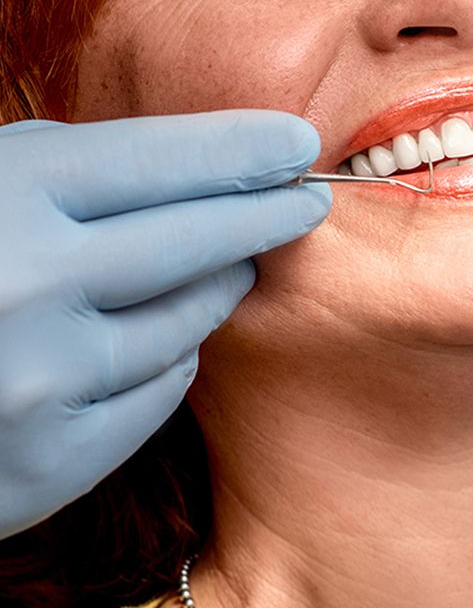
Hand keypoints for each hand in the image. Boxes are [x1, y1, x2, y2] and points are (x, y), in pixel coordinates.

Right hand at [0, 110, 329, 536]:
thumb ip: (53, 173)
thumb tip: (196, 164)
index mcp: (4, 199)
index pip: (161, 160)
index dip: (240, 150)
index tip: (295, 144)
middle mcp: (28, 287)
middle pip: (196, 240)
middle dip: (265, 215)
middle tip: (306, 200)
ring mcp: (44, 383)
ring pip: (186, 323)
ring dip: (217, 287)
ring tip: (234, 263)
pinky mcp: (50, 463)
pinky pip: (156, 394)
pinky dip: (169, 359)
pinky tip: (171, 339)